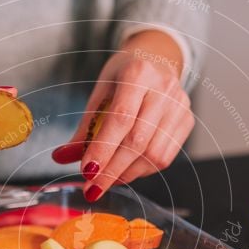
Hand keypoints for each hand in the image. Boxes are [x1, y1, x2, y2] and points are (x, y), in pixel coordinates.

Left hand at [52, 35, 193, 201]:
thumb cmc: (123, 78)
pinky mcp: (187, 121)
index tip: (87, 172)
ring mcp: (180, 106)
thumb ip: (85, 128)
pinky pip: (164, 158)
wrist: (157, 60)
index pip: (120, 118)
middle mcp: (164, 88)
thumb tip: (61, 157)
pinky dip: (141, 171)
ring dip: (126, 174)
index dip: (103, 149)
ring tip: (107, 180)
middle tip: (92, 188)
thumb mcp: (99, 94)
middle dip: (112, 170)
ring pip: (154, 155)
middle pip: (138, 141)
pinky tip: (125, 171)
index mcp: (138, 73)